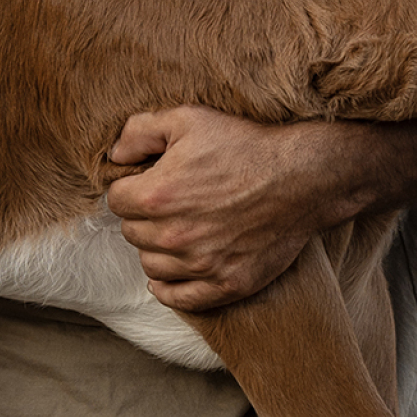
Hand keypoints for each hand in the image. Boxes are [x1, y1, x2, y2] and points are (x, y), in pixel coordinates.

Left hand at [104, 107, 358, 310]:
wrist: (302, 177)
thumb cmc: (245, 144)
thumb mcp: (189, 119)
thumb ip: (139, 132)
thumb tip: (114, 154)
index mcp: (157, 195)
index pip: (116, 201)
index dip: (131, 187)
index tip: (150, 182)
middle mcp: (173, 235)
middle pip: (132, 233)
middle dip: (144, 217)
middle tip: (170, 203)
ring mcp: (200, 265)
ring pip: (150, 265)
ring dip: (157, 249)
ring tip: (179, 230)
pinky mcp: (225, 284)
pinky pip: (177, 298)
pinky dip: (169, 287)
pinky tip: (176, 270)